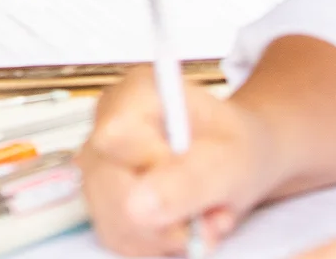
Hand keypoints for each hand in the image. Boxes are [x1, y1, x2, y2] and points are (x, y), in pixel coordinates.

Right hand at [77, 66, 282, 255]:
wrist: (237, 160)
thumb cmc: (237, 149)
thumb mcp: (232, 162)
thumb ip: (190, 180)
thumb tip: (139, 206)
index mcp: (137, 92)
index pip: (115, 136)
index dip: (154, 172)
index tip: (197, 186)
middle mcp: (106, 119)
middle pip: (104, 182)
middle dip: (163, 217)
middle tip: (207, 217)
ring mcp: (98, 158)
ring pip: (108, 216)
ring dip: (162, 234)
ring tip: (199, 219)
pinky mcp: (99, 193)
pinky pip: (115, 233)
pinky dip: (154, 243)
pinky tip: (178, 226)